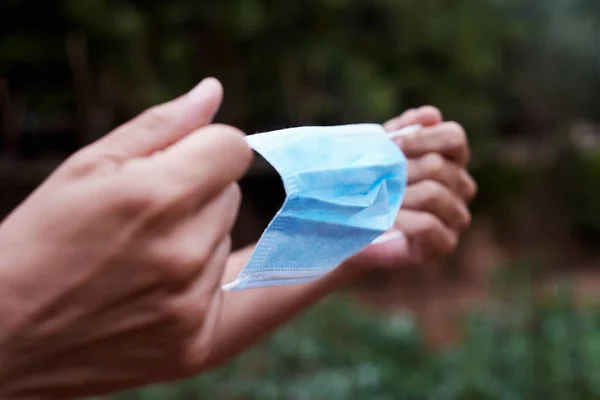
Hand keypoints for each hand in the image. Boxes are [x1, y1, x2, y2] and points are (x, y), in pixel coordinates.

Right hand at [0, 78, 251, 397]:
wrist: (4, 332)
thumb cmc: (38, 240)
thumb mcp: (85, 168)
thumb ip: (159, 126)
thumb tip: (214, 91)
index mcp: (155, 197)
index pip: (234, 148)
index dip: (211, 150)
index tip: (189, 159)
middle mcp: (183, 253)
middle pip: (233, 195)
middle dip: (201, 195)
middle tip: (147, 219)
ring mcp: (194, 304)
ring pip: (230, 240)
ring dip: (203, 239)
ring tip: (144, 258)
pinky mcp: (199, 345)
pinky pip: (261, 295)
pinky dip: (254, 278)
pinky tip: (305, 266)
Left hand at [345, 106, 476, 269]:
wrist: (354, 229)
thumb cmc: (371, 186)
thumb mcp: (382, 153)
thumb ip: (403, 130)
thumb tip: (430, 114)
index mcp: (452, 160)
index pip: (454, 137)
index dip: (421, 137)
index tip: (391, 143)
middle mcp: (462, 187)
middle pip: (439, 166)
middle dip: (401, 169)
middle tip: (375, 177)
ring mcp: (457, 217)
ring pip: (434, 194)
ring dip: (398, 195)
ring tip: (376, 198)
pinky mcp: (445, 243)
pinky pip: (429, 225)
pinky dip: (402, 219)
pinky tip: (384, 217)